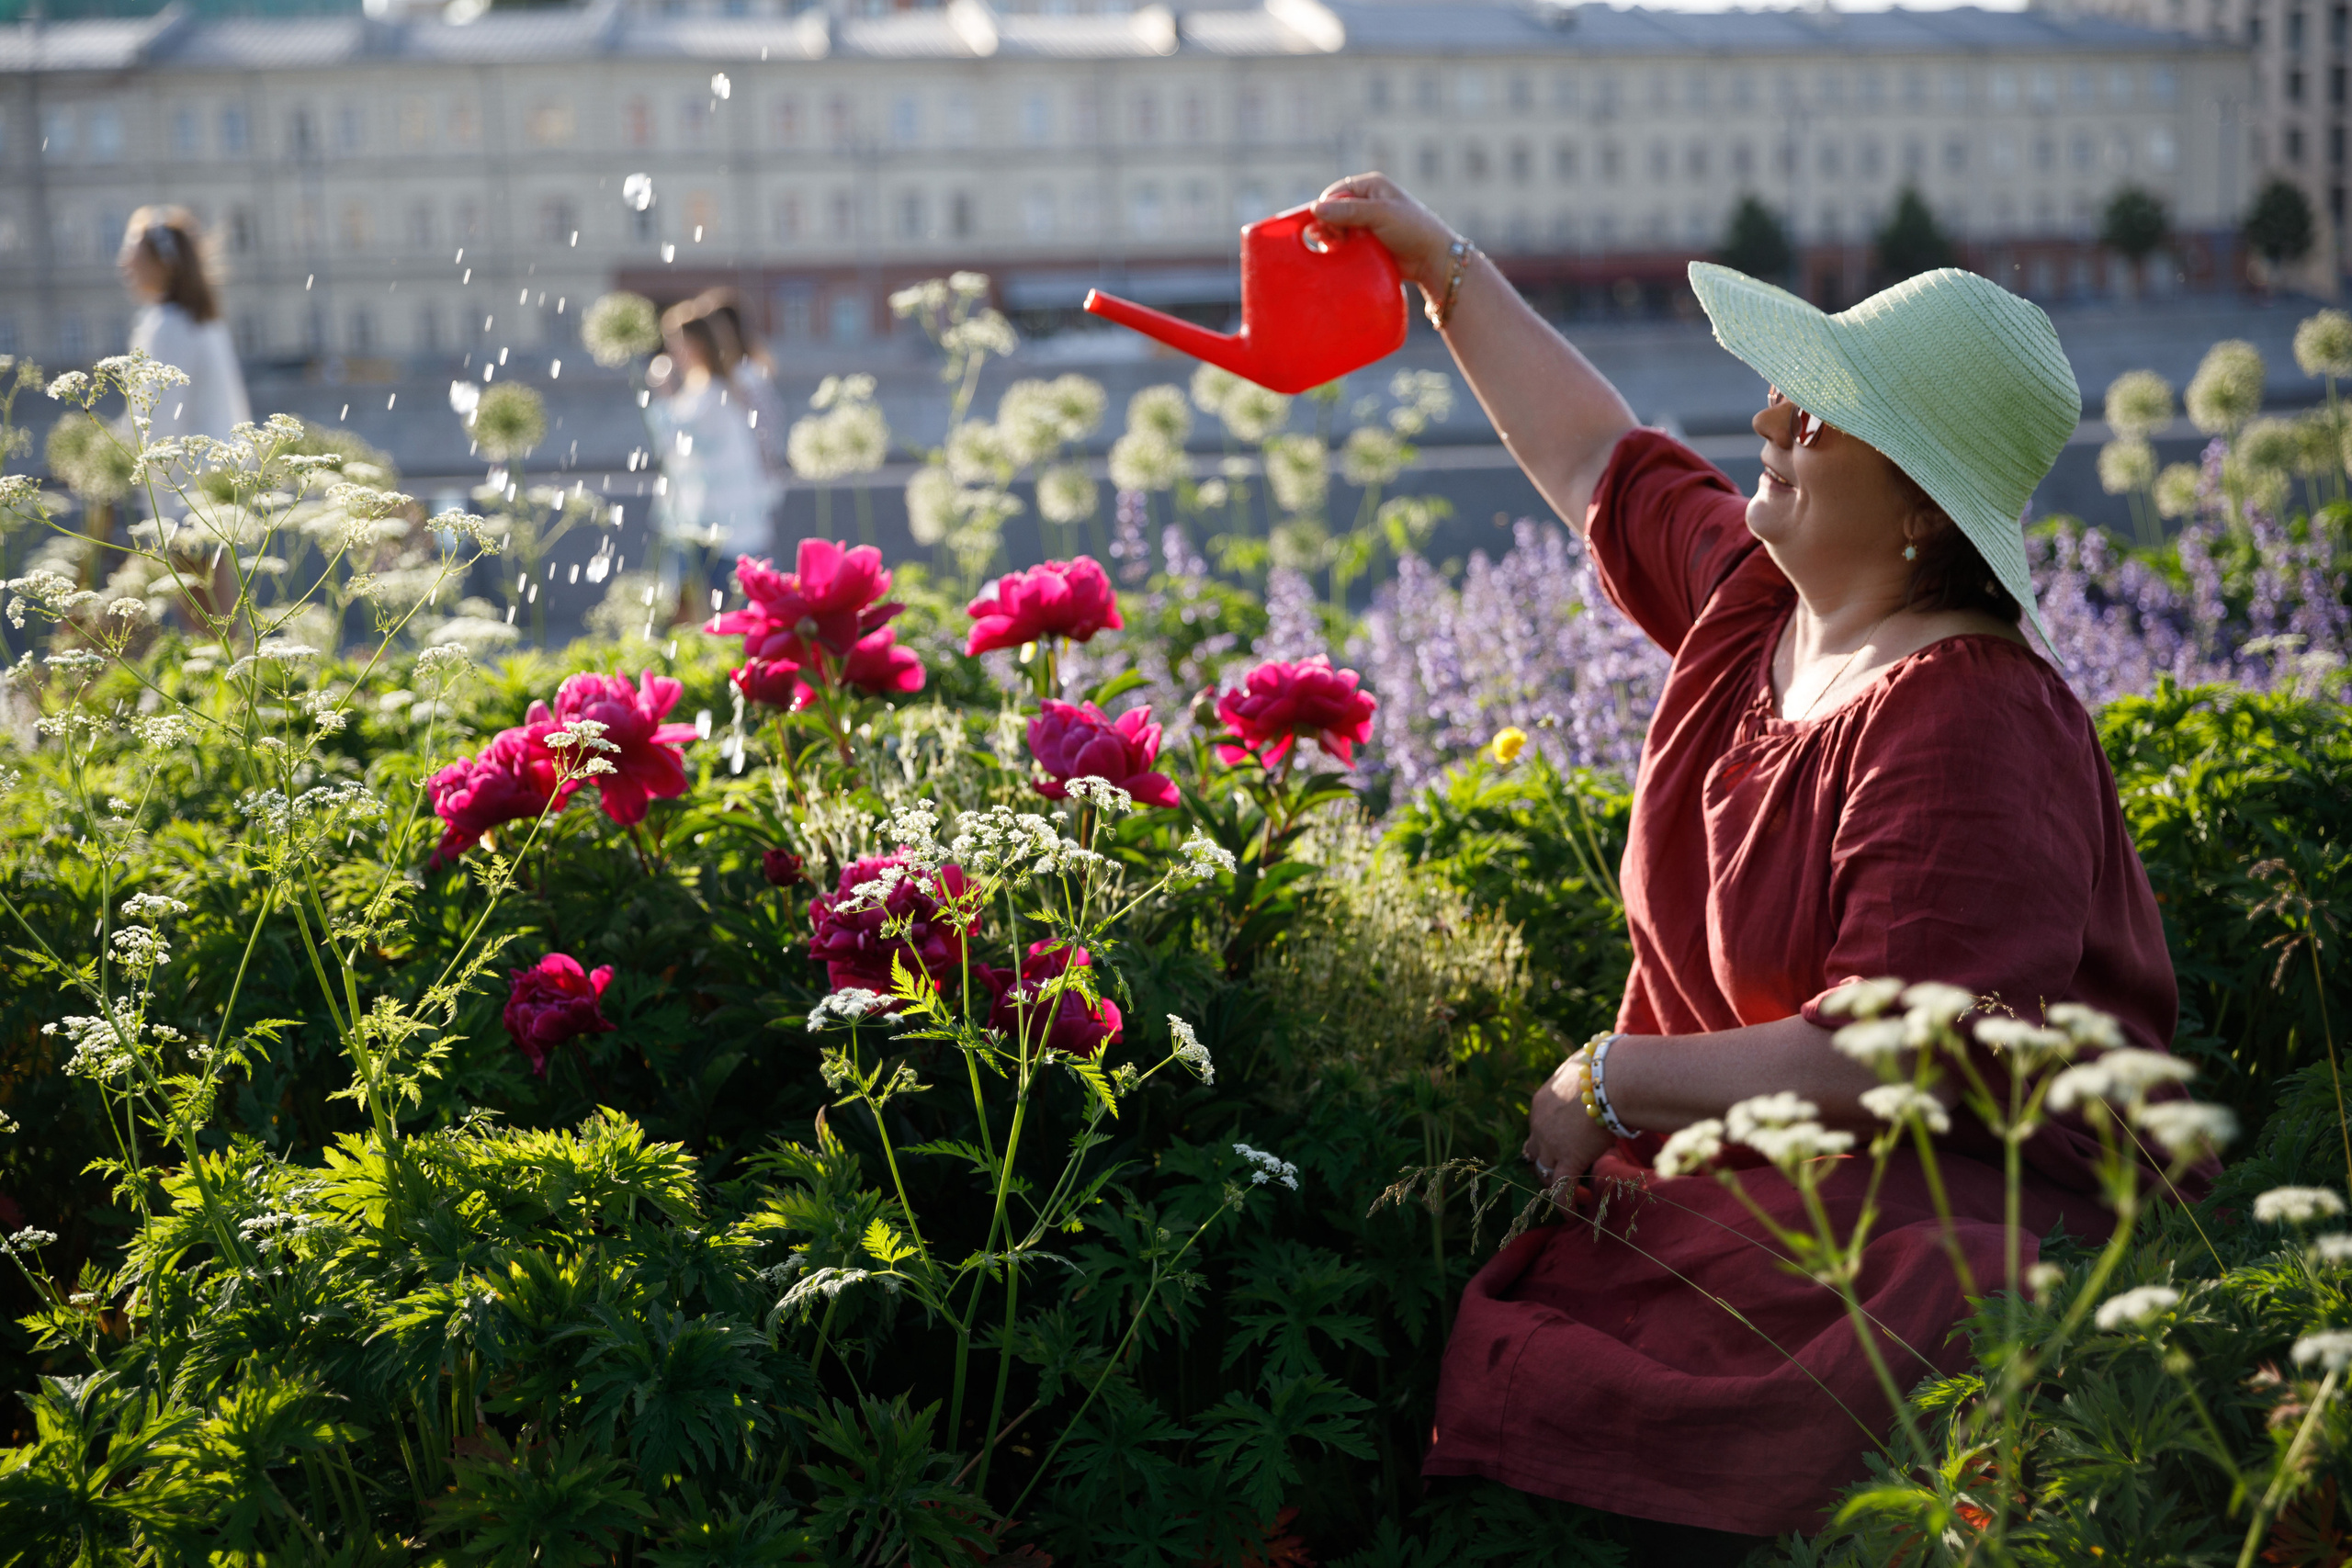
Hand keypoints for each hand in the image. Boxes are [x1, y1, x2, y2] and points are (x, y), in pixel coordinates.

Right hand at [1310, 173, 1457, 295]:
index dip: (1326, 208)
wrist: (1432, 259)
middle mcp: (1366, 202)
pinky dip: (1337, 248)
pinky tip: (1336, 254)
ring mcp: (1365, 224)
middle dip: (1328, 225)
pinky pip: (1343, 244)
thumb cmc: (1412, 229)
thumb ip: (1348, 211)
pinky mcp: (1365, 243)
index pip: (1336, 192)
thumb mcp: (1380, 214)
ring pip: (1335, 229)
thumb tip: (1316, 209)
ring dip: (1331, 238)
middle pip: (1332, 211)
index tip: (1325, 225)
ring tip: (1334, 247)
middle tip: (1335, 239)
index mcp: (1370, 186)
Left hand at [1522, 1054, 1616, 1202]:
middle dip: (1548, 1166)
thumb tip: (1599, 1074)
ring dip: (1558, 1184)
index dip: (1550, 1143)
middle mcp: (1539, 1124)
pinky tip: (1574, 1214)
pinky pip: (1561, 1189)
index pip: (1538, 1129)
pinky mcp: (1568, 1158)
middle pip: (1535, 1153)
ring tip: (1577, 1195)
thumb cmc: (1605, 1067)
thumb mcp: (1584, 1070)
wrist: (1611, 1076)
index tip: (1564, 1149)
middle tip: (1565, 1176)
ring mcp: (1551, 1143)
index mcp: (1541, 1102)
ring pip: (1546, 1172)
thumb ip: (1584, 1080)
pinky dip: (1565, 1204)